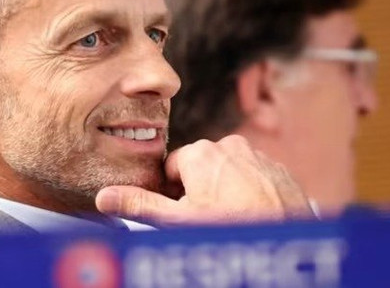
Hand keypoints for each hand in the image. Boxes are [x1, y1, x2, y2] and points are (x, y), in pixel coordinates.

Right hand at [95, 135, 314, 225]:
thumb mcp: (177, 221)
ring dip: (226, 192)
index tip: (185, 214)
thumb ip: (140, 204)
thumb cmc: (230, 230)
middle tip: (208, 220)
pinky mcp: (280, 170)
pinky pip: (256, 177)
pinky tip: (252, 216)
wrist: (285, 243)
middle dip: (199, 191)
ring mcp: (259, 156)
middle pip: (201, 169)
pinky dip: (252, 193)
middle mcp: (231, 145)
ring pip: (229, 173)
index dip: (174, 194)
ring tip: (232, 220)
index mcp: (201, 152)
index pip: (173, 168)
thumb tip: (104, 197)